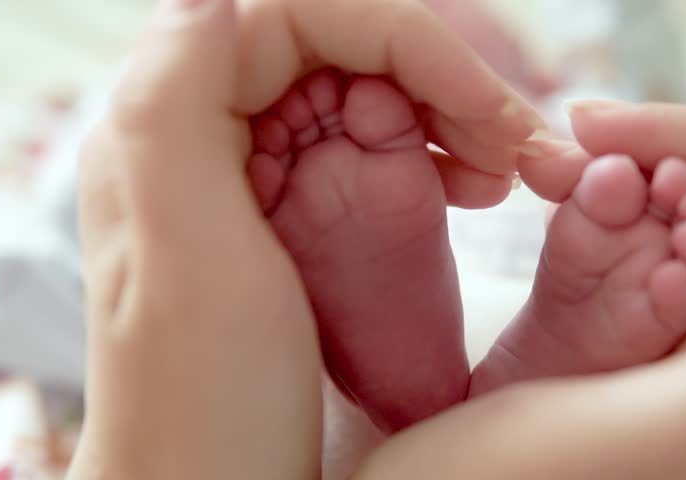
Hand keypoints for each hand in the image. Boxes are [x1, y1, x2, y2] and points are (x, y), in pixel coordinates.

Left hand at [66, 0, 540, 477]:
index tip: (477, 105)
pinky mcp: (305, 212)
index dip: (404, 41)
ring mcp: (263, 172)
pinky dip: (442, 154)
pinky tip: (475, 190)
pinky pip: (382, 146)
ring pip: (374, 92)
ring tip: (505, 172)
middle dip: (443, 82)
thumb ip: (174, 101)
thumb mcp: (188, 250)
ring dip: (453, 116)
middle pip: (348, 50)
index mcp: (172, 126)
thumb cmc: (201, 395)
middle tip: (513, 141)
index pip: (298, 17)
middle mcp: (213, 135)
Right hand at [351, 103, 685, 479]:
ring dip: (614, 185)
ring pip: (664, 225)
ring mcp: (666, 356)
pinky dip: (588, 215)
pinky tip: (555, 204)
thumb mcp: (650, 441)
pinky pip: (619, 253)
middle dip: (649, 163)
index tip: (604, 128)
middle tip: (571, 148)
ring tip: (555, 172)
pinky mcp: (611, 349)